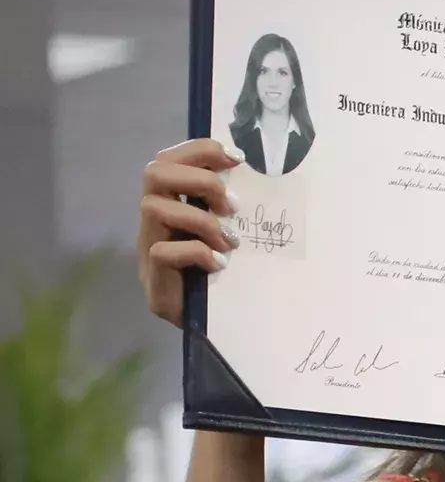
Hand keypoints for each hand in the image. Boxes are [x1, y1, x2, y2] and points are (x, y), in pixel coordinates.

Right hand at [138, 140, 242, 325]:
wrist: (216, 330)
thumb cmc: (230, 277)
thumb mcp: (231, 234)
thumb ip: (231, 208)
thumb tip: (257, 174)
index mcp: (171, 207)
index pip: (168, 161)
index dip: (200, 151)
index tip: (237, 158)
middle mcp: (154, 224)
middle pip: (153, 173)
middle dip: (198, 180)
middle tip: (231, 205)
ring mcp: (149, 251)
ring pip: (154, 208)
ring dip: (201, 219)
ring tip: (229, 241)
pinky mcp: (154, 282)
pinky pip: (163, 251)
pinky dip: (196, 253)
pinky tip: (219, 265)